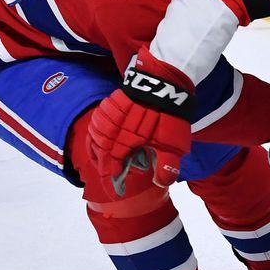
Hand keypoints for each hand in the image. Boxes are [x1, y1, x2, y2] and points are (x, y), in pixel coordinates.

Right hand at [87, 48, 195, 192]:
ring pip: (96, 135)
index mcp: (123, 143)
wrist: (166, 81)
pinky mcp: (111, 101)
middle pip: (101, 151)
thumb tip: (160, 183)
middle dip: (104, 163)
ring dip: (98, 147)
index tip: (116, 187)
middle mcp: (111, 130)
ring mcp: (109, 114)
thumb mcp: (174, 145)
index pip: (112, 165)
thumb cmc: (170, 116)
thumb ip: (166, 166)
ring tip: (102, 157)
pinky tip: (102, 134)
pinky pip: (98, 119)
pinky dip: (98, 130)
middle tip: (109, 173)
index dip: (113, 177)